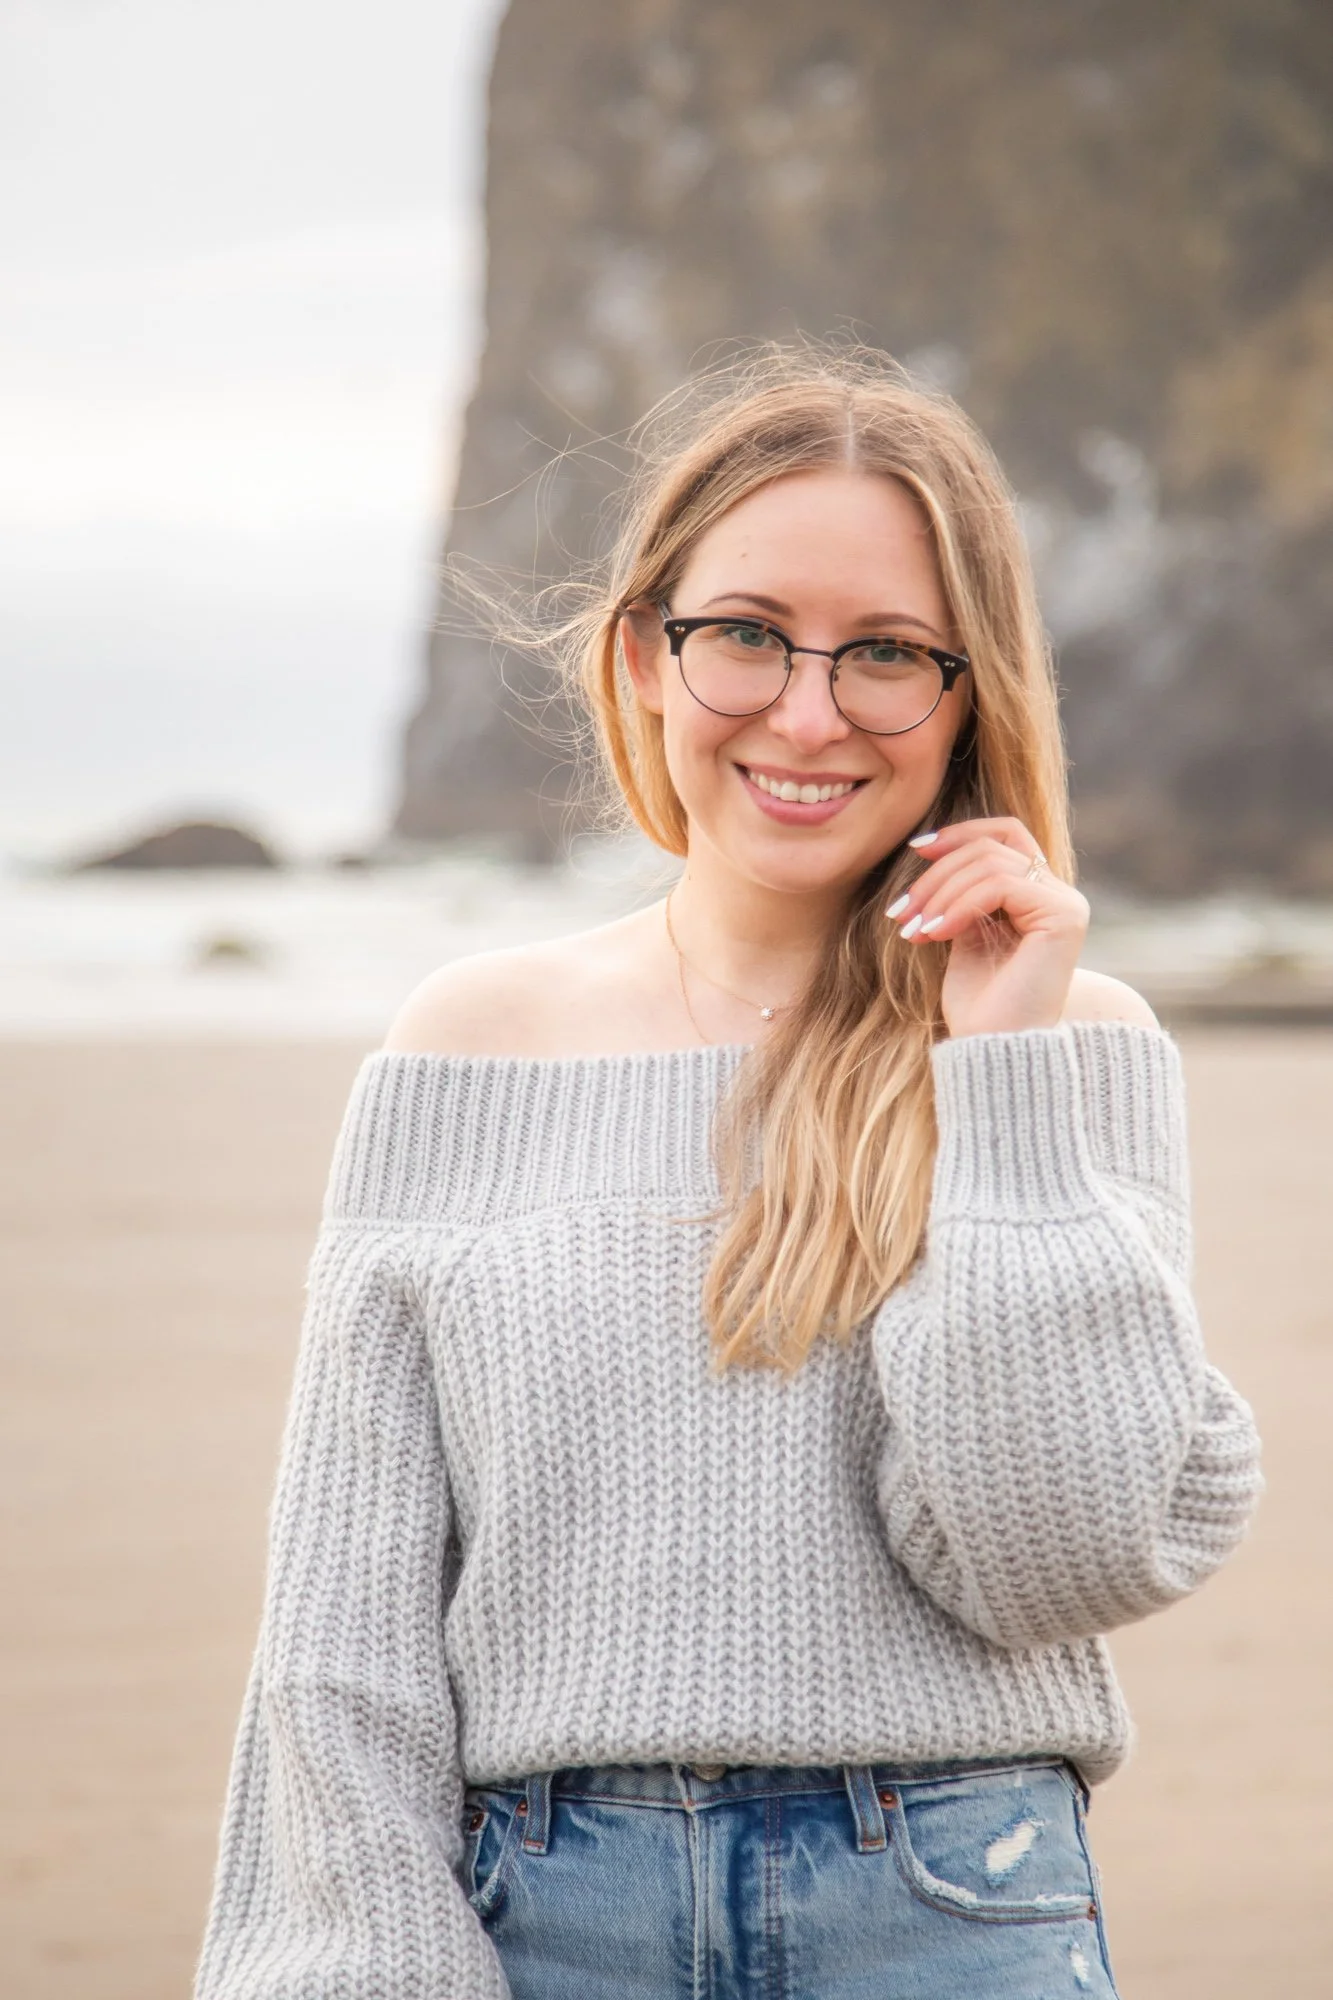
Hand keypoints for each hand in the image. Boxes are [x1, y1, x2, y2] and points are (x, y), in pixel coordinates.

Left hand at [885, 817, 1088, 1037]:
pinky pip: (1000, 885)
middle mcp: (1060, 896)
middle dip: (936, 873)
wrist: (994, 1052)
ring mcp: (1066, 905)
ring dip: (940, 892)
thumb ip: (963, 895)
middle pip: (991, 846)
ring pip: (991, 863)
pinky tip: (936, 933)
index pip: (1004, 835)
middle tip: (901, 912)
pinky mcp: (1064, 917)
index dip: (960, 833)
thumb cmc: (978, 1006)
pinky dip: (959, 905)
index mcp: (1039, 897)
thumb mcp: (962, 936)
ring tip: (915, 929)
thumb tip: (934, 853)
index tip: (916, 849)